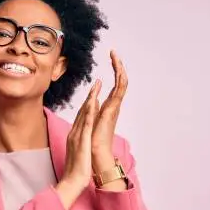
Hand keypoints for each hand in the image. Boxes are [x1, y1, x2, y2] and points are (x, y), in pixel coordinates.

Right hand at [60, 79, 100, 190]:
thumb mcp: (78, 155)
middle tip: (95, 83)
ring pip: (83, 114)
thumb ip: (79, 146)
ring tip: (95, 86)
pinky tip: (93, 103)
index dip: (87, 104)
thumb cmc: (76, 171)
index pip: (81, 118)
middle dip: (89, 97)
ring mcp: (77, 136)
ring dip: (90, 99)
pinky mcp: (82, 141)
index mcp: (74, 137)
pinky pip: (86, 123)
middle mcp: (74, 134)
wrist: (72, 181)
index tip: (92, 94)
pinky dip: (89, 112)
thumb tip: (83, 142)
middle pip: (81, 112)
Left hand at [91, 50, 128, 172]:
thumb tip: (90, 103)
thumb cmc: (91, 144)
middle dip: (118, 67)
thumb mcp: (88, 123)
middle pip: (119, 82)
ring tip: (116, 56)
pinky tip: (117, 71)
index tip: (112, 59)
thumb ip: (91, 112)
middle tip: (114, 52)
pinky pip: (117, 93)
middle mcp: (113, 107)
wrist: (94, 156)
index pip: (113, 86)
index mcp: (108, 109)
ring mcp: (113, 109)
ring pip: (121, 85)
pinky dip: (118, 81)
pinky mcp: (111, 112)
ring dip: (119, 70)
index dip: (113, 72)